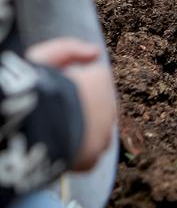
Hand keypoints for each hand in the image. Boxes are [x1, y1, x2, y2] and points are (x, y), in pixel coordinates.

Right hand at [28, 38, 115, 170]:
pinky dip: (74, 155)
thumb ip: (70, 48)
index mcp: (101, 79)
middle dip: (78, 110)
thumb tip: (95, 53)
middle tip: (52, 115)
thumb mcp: (45, 56)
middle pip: (93, 107)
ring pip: (92, 132)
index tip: (53, 94)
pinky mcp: (92, 158)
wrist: (35, 123)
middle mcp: (109, 105)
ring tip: (54, 132)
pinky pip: (86, 157)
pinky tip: (58, 149)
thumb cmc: (36, 87)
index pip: (90, 82)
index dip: (68, 87)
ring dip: (78, 133)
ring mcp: (103, 134)